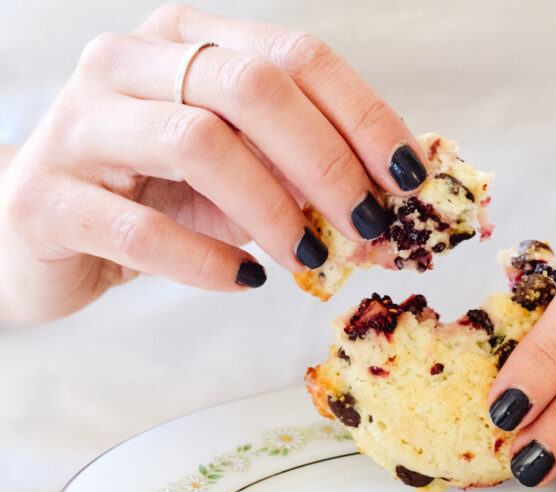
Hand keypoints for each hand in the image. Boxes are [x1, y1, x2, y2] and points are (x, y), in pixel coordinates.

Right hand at [0, 3, 426, 321]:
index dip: (363, 116)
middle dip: (326, 162)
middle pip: (251, 87)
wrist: (33, 234)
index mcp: (186, 40)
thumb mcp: (230, 179)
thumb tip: (382, 213)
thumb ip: (292, 180)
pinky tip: (243, 280)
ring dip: (273, 211)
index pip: (294, 56)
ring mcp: (81, 124)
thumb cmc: (145, 199)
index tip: (410, 179)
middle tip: (367, 227)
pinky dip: (207, 261)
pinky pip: (143, 229)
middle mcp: (129, 63)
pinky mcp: (49, 197)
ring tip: (308, 261)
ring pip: (198, 144)